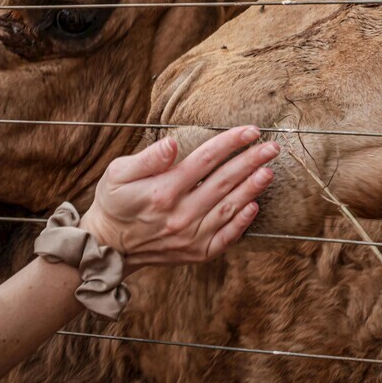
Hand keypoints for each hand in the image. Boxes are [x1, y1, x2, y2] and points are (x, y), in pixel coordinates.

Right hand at [80, 126, 278, 268]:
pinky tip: (255, 206)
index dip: (230, 142)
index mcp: (163, 191)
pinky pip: (226, 237)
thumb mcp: (117, 173)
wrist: (108, 246)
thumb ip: (147, 158)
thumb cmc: (114, 202)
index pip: (205, 160)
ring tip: (270, 171)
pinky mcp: (196, 252)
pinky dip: (242, 223)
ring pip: (229, 208)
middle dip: (251, 161)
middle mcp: (180, 214)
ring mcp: (190, 236)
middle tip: (272, 147)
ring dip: (252, 188)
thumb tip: (172, 143)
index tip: (250, 130)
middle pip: (224, 181)